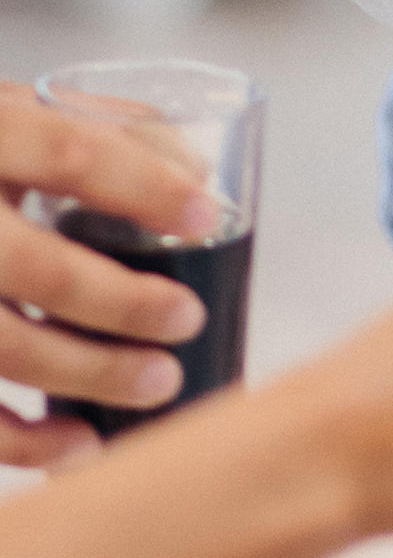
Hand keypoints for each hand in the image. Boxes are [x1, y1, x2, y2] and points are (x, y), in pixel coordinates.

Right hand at [0, 79, 219, 434]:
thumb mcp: (11, 115)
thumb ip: (99, 128)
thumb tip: (198, 166)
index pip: (71, 155)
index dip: (146, 188)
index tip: (207, 218)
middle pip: (41, 270)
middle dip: (126, 304)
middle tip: (187, 318)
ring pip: (7, 348)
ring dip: (93, 374)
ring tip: (160, 382)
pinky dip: (27, 441)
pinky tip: (81, 442)